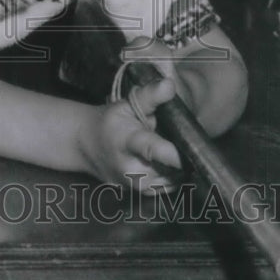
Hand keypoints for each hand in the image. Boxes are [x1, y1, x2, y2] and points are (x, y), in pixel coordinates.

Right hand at [79, 77, 182, 191]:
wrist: (86, 146)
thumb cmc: (111, 122)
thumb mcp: (127, 104)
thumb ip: (151, 95)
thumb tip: (170, 84)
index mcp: (127, 142)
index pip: (151, 149)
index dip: (173, 153)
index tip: (192, 153)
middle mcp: (132, 170)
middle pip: (173, 167)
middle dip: (183, 153)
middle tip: (175, 137)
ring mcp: (138, 187)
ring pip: (176, 177)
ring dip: (179, 164)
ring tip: (165, 146)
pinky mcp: (144, 195)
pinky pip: (171, 184)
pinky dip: (173, 172)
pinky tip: (164, 159)